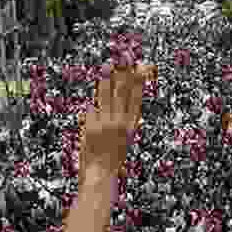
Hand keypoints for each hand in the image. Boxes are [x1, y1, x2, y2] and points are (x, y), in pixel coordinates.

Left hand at [81, 63, 153, 180]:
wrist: (100, 173)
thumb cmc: (112, 160)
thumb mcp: (125, 140)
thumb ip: (125, 123)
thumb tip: (129, 109)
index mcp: (130, 126)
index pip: (136, 98)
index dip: (138, 81)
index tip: (140, 67)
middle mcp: (119, 122)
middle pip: (123, 92)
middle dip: (125, 73)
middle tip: (126, 58)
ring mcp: (105, 122)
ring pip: (107, 95)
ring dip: (108, 78)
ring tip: (109, 65)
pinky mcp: (91, 124)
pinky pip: (93, 107)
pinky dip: (96, 99)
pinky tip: (99, 85)